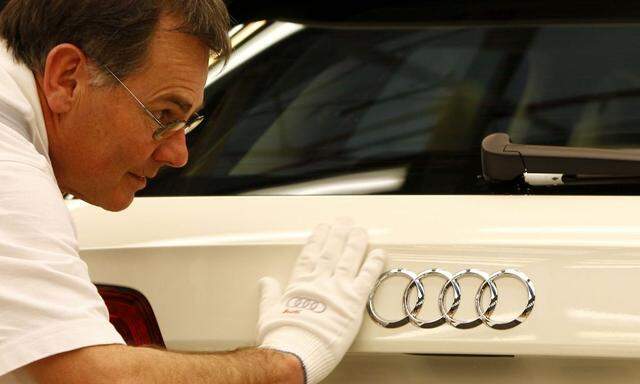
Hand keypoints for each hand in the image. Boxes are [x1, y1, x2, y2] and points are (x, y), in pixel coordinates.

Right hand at [257, 221, 385, 383]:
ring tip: (360, 231)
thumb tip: (265, 282)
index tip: (322, 229)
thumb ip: (269, 295)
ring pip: (349, 259)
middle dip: (338, 235)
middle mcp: (320, 282)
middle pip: (331, 252)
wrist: (297, 351)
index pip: (310, 255)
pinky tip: (378, 253)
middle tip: (344, 222)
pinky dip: (373, 264)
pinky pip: (367, 278)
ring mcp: (338, 289)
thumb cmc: (283, 337)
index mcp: (300, 284)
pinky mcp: (354, 301)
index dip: (317, 240)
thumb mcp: (269, 312)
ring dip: (356, 243)